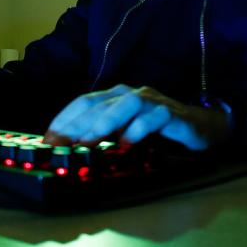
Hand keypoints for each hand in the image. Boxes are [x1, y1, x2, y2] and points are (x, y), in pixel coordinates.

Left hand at [42, 85, 229, 151]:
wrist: (199, 127)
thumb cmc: (156, 130)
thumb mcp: (124, 132)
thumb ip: (102, 136)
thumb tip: (71, 152)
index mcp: (115, 97)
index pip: (83, 102)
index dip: (64, 119)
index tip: (48, 140)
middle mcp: (130, 94)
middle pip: (98, 102)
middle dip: (76, 123)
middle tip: (62, 145)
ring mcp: (151, 102)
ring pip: (125, 104)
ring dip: (104, 122)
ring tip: (89, 141)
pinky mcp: (171, 113)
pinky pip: (153, 117)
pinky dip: (138, 129)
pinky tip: (127, 143)